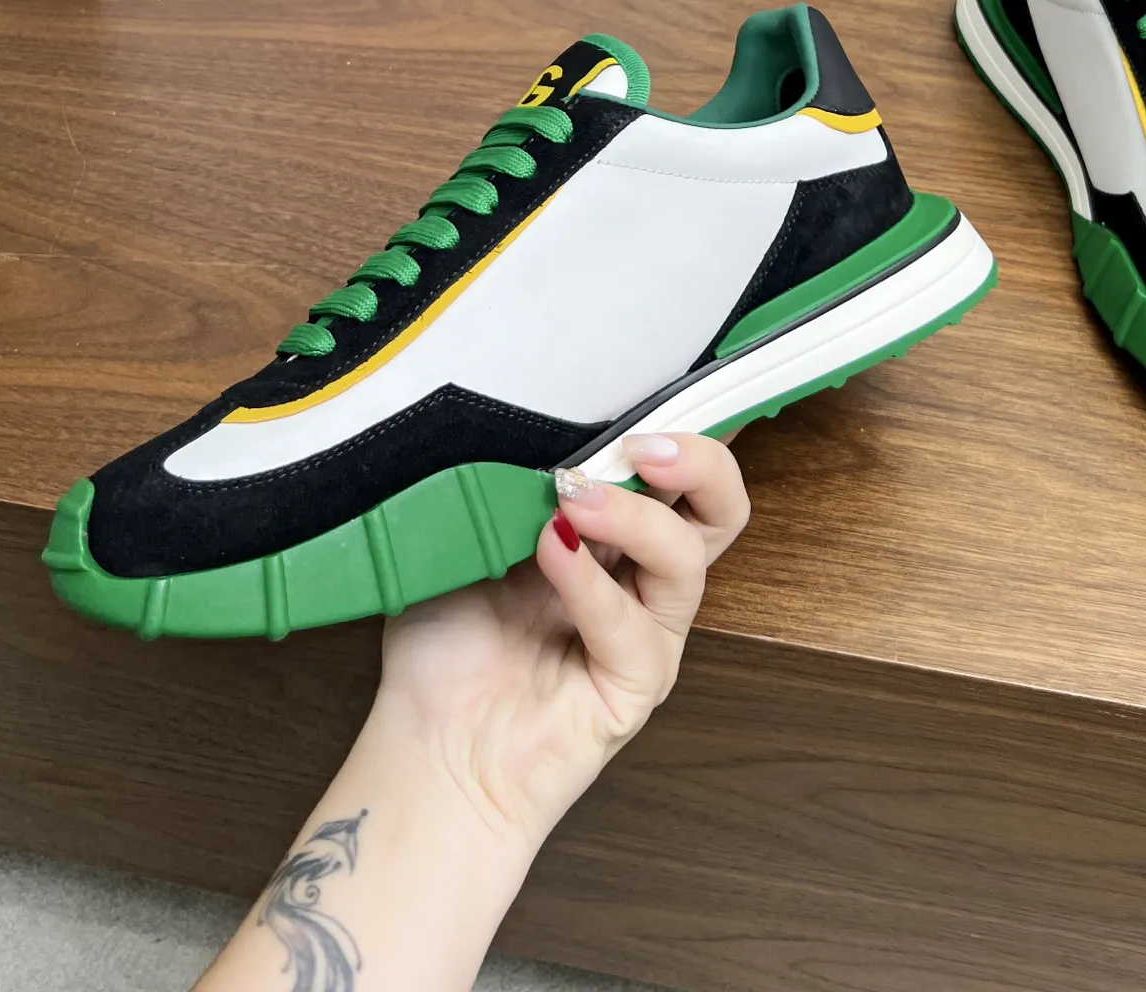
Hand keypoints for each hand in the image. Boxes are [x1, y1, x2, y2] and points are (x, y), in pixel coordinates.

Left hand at [374, 432, 750, 847]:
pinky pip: (632, 630)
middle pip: (720, 508)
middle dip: (699, 460)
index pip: (674, 471)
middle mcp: (639, 579)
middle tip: (643, 444)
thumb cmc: (444, 645)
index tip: (645, 393)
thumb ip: (509, 485)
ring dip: (637, 516)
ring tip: (574, 496)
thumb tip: (534, 428)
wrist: (426, 751)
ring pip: (688, 559)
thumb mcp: (470, 536)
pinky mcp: (633, 689)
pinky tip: (551, 553)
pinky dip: (593, 585)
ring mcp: (644, 635)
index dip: (678, 428)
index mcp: (610, 535)